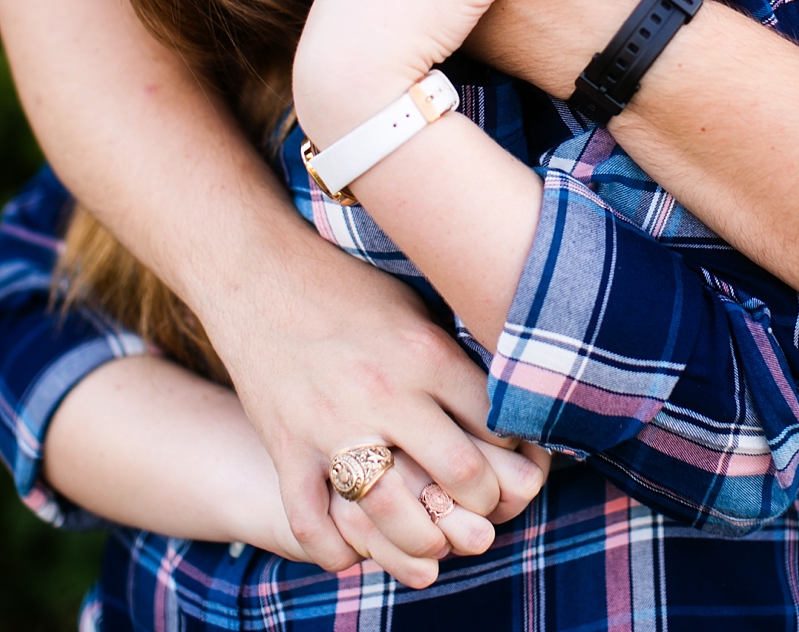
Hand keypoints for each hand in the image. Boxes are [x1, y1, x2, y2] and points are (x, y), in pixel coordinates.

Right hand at [205, 228, 544, 578]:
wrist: (256, 272)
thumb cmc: (345, 286)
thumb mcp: (412, 307)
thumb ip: (451, 356)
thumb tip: (502, 401)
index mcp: (423, 352)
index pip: (495, 422)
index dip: (517, 452)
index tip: (515, 462)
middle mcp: (384, 392)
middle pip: (461, 473)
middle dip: (484, 501)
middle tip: (483, 507)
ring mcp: (331, 424)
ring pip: (393, 513)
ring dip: (424, 540)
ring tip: (434, 542)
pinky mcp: (286, 447)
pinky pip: (313, 523)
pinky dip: (337, 550)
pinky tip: (357, 549)